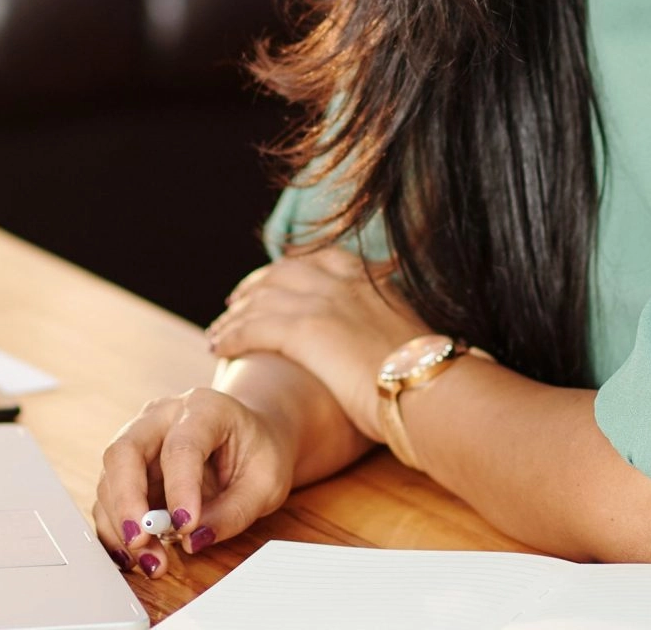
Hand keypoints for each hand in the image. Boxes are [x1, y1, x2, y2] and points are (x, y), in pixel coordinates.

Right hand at [90, 387, 295, 577]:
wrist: (250, 435)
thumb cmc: (258, 452)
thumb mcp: (266, 483)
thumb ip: (233, 512)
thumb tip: (193, 539)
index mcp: (203, 409)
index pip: (181, 446)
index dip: (180, 488)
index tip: (185, 526)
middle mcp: (160, 417)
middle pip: (125, 452)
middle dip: (127, 502)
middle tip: (141, 542)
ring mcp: (139, 440)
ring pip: (110, 478)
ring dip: (122, 525)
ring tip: (151, 561)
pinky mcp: (128, 468)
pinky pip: (109, 498)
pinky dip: (115, 529)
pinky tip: (131, 556)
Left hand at [203, 248, 428, 440]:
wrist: (433, 388)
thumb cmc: (431, 378)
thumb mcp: (413, 338)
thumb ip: (393, 330)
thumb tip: (394, 347)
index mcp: (370, 279)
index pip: (318, 262)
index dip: (287, 273)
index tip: (272, 286)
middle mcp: (344, 281)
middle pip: (281, 273)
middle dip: (253, 288)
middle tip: (234, 305)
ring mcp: (323, 301)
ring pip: (261, 299)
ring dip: (234, 316)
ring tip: (217, 334)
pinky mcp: (306, 329)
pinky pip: (253, 327)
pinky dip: (231, 336)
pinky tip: (218, 349)